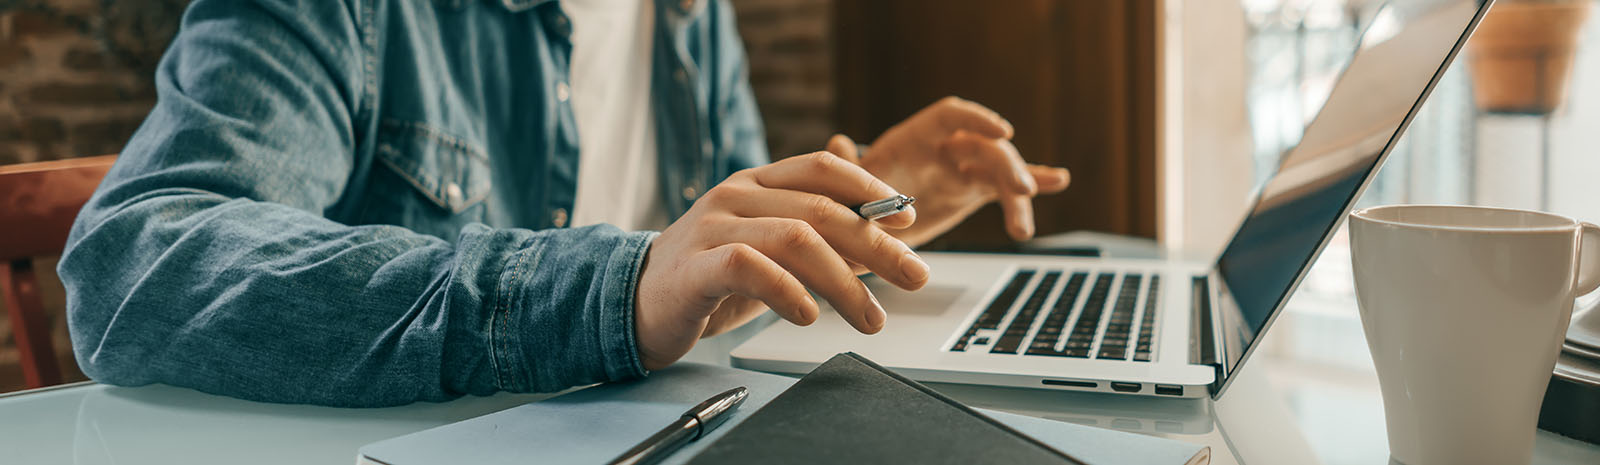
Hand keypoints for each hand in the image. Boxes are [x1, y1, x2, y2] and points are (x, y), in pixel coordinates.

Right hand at [633, 153, 929, 369]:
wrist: (634, 304)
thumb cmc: (710, 278)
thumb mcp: (770, 251)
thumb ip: (817, 238)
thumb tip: (882, 237)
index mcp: (755, 183)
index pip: (821, 168)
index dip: (871, 188)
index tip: (908, 219)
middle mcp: (734, 196)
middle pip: (820, 208)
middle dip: (877, 245)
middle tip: (914, 276)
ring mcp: (712, 228)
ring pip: (794, 238)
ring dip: (844, 282)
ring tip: (871, 317)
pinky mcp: (694, 266)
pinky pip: (750, 267)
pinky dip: (788, 291)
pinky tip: (809, 314)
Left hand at [827, 97, 1070, 246]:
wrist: (853, 229)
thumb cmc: (846, 199)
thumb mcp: (842, 186)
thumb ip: (846, 167)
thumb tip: (837, 143)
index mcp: (912, 138)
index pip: (950, 116)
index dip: (977, 119)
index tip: (1004, 133)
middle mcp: (941, 149)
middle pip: (983, 146)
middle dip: (1007, 166)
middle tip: (1020, 192)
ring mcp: (959, 169)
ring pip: (999, 171)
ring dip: (1019, 192)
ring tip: (1022, 228)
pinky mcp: (970, 192)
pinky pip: (1003, 188)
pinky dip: (1032, 184)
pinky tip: (1058, 180)